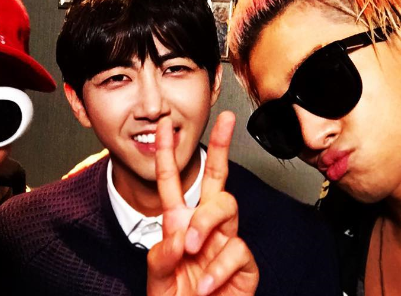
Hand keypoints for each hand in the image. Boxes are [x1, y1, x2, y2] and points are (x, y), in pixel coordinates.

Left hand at [147, 111, 258, 295]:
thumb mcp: (157, 277)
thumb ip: (162, 255)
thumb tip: (181, 234)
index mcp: (179, 223)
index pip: (172, 181)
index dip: (166, 152)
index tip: (163, 125)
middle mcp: (204, 226)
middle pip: (216, 177)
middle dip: (220, 145)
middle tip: (226, 121)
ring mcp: (225, 241)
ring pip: (226, 206)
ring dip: (205, 224)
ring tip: (192, 249)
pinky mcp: (244, 263)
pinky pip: (236, 249)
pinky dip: (218, 268)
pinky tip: (207, 284)